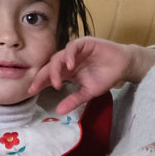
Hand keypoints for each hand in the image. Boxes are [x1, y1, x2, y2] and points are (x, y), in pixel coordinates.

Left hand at [29, 37, 154, 114]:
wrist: (123, 66)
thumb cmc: (106, 77)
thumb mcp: (88, 92)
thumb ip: (74, 100)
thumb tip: (59, 112)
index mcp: (67, 71)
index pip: (49, 75)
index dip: (40, 82)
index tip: (31, 91)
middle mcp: (68, 60)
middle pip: (50, 66)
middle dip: (42, 76)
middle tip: (37, 87)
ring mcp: (75, 51)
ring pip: (59, 57)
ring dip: (55, 69)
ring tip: (56, 82)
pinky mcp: (84, 43)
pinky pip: (72, 47)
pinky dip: (69, 56)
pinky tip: (70, 66)